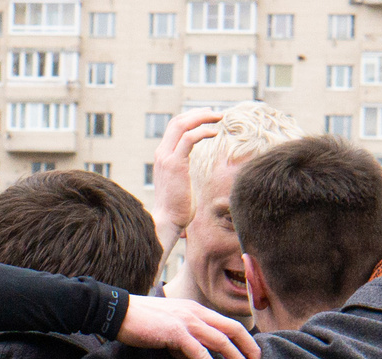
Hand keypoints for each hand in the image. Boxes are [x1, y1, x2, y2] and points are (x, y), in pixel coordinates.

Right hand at [119, 294, 259, 358]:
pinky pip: (200, 352)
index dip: (245, 339)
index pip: (228, 323)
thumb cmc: (141, 322)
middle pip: (233, 329)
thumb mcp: (169, 328)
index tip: (253, 355)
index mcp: (196, 310)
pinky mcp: (175, 333)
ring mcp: (186, 322)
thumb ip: (183, 340)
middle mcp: (195, 313)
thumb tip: (190, 357)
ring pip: (221, 340)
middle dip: (249, 348)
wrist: (119, 313)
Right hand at [151, 109, 225, 245]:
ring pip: (182, 125)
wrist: (168, 221)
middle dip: (198, 113)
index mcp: (163, 156)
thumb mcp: (179, 184)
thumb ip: (183, 172)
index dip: (191, 118)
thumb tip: (192, 175)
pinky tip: (214, 133)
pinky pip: (188, 139)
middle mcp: (162, 153)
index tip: (207, 117)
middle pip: (177, 121)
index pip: (174, 128)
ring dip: (202, 118)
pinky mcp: (175, 164)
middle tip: (216, 113)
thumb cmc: (177, 208)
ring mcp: (167, 157)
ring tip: (219, 117)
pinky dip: (202, 131)